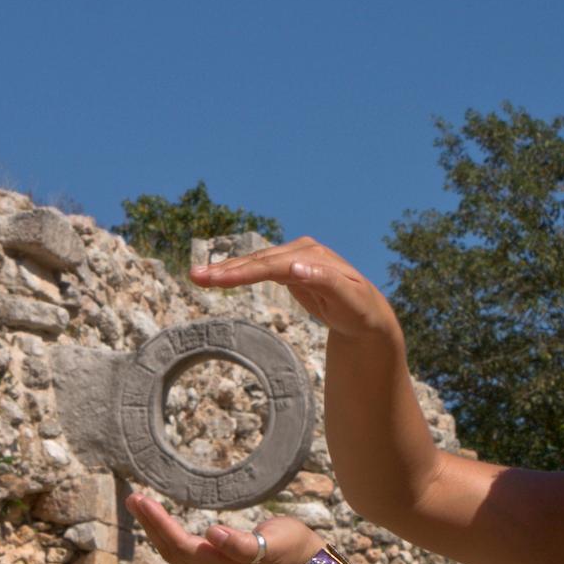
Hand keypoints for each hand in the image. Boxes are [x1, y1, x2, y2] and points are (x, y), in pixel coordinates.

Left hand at [125, 493, 322, 563]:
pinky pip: (182, 552)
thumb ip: (242, 544)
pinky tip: (162, 522)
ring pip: (173, 552)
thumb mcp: (272, 543)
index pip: (179, 544)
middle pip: (170, 550)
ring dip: (155, 529)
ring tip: (140, 505)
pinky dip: (168, 534)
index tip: (141, 500)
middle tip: (133, 497)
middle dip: (150, 524)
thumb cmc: (292, 547)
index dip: (159, 523)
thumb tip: (212, 535)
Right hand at [190, 237, 397, 340]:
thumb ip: (326, 283)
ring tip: (197, 276)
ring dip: (226, 269)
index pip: (278, 266)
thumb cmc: (360, 310)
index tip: (225, 279)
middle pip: (261, 261)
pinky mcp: (288, 265)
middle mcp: (303, 251)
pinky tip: (217, 276)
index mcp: (317, 259)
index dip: (250, 272)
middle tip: (197, 277)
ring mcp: (294, 257)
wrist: (366, 311)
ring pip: (255, 263)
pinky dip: (236, 272)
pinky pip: (257, 268)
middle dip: (228, 270)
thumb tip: (297, 269)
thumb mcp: (350, 301)